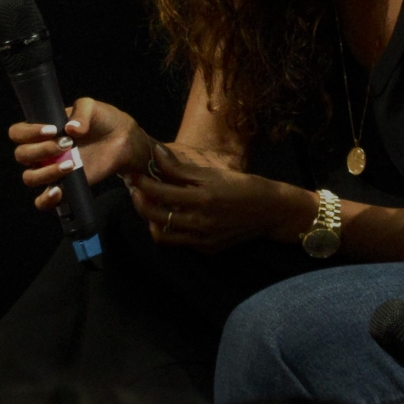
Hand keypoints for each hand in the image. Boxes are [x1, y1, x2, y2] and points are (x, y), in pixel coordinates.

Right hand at [10, 97, 151, 209]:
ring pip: (30, 178)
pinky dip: (45, 199)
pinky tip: (59, 191)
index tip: (53, 130)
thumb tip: (71, 129)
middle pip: (22, 155)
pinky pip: (43, 201)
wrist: (122, 139)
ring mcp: (50, 169)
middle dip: (41, 150)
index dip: (29, 132)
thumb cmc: (101, 119)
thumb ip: (82, 113)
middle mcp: (40, 150)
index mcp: (41, 129)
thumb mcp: (92, 107)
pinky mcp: (63, 187)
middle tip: (67, 144)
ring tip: (70, 165)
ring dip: (45, 173)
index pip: (18, 132)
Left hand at [125, 143, 284, 251]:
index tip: (134, 174)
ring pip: (163, 235)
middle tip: (135, 189)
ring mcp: (203, 240)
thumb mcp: (212, 173)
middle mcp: (200, 223)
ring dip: (150, 220)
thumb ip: (180, 168)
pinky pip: (179, 242)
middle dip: (140, 202)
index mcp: (202, 199)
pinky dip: (168, 230)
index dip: (143, 183)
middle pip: (156, 217)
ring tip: (149, 204)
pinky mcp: (207, 249)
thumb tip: (156, 153)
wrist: (269, 211)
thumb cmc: (241, 186)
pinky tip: (169, 216)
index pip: (160, 193)